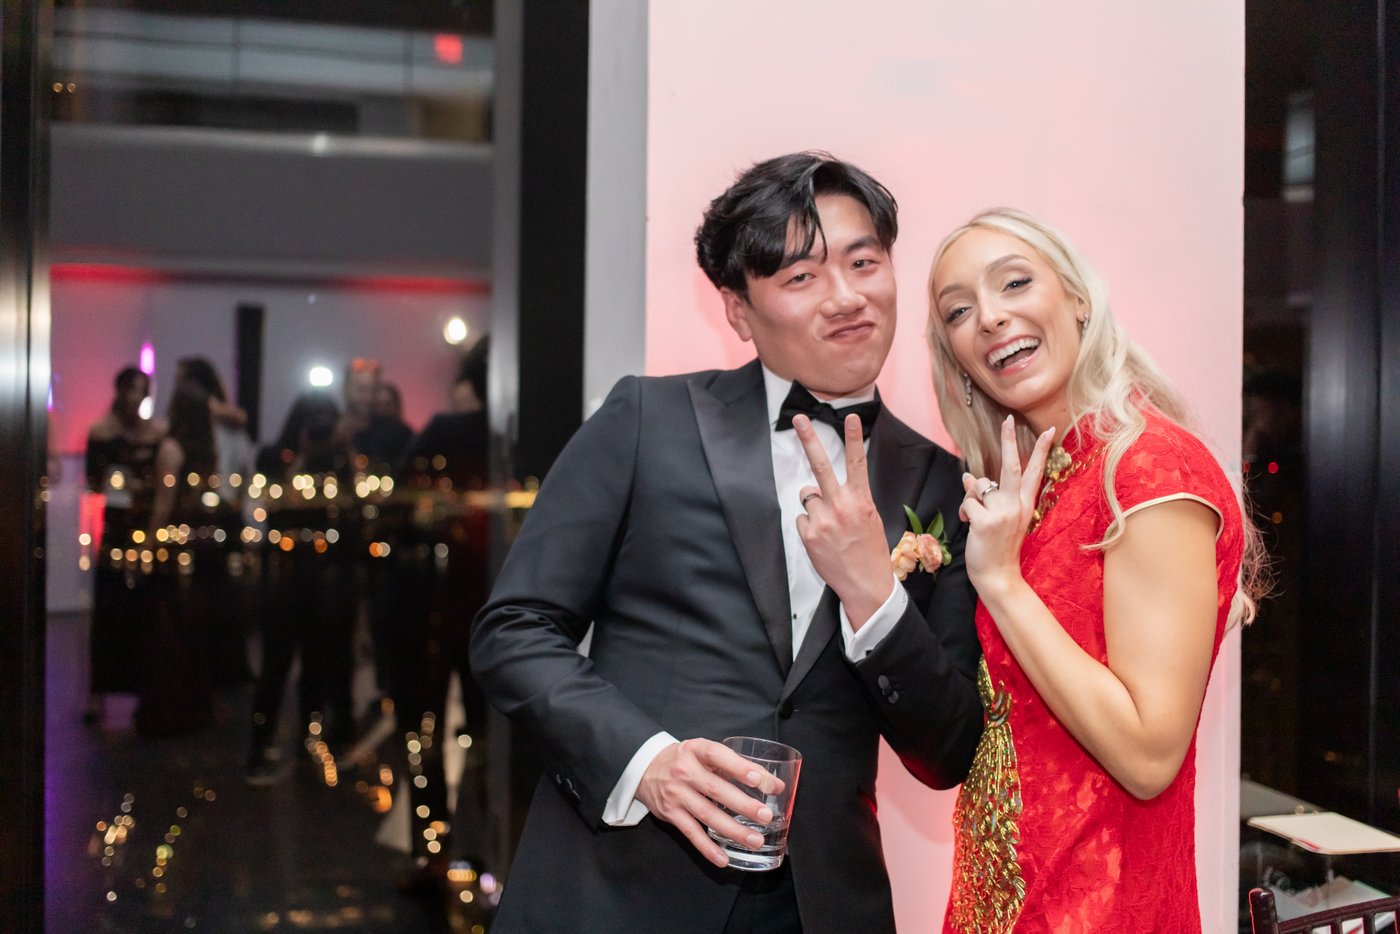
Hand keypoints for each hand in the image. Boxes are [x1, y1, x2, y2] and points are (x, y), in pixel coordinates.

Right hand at [634, 738, 785, 867]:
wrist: (645, 767)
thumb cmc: (684, 760)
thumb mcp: (703, 752)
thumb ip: (733, 764)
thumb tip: (772, 783)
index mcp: (696, 750)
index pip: (718, 756)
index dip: (738, 767)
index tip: (759, 779)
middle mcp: (684, 771)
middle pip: (716, 790)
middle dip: (743, 804)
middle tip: (765, 816)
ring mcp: (676, 794)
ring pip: (707, 814)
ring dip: (733, 830)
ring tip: (755, 841)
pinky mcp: (670, 814)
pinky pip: (691, 833)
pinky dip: (707, 848)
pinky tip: (724, 858)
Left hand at [792, 413, 896, 627]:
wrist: (865, 584)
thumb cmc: (869, 550)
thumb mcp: (870, 518)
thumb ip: (848, 499)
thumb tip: (818, 489)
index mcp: (861, 501)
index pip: (858, 463)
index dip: (854, 438)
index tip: (851, 416)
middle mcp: (841, 507)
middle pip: (821, 466)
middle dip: (809, 440)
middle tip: (798, 419)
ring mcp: (823, 520)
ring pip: (808, 496)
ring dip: (814, 506)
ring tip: (830, 526)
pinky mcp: (808, 534)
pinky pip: (802, 518)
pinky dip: (809, 525)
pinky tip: (822, 539)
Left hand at [958, 416, 1055, 595]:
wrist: (998, 576)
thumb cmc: (997, 547)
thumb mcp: (999, 519)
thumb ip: (989, 498)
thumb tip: (968, 476)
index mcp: (1025, 504)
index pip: (1034, 472)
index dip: (1041, 450)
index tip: (1049, 430)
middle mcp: (1017, 505)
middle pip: (1012, 466)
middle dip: (1009, 440)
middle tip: (1008, 420)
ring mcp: (1003, 513)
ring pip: (978, 486)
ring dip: (970, 498)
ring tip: (975, 518)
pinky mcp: (987, 522)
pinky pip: (967, 503)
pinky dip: (963, 513)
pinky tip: (971, 527)